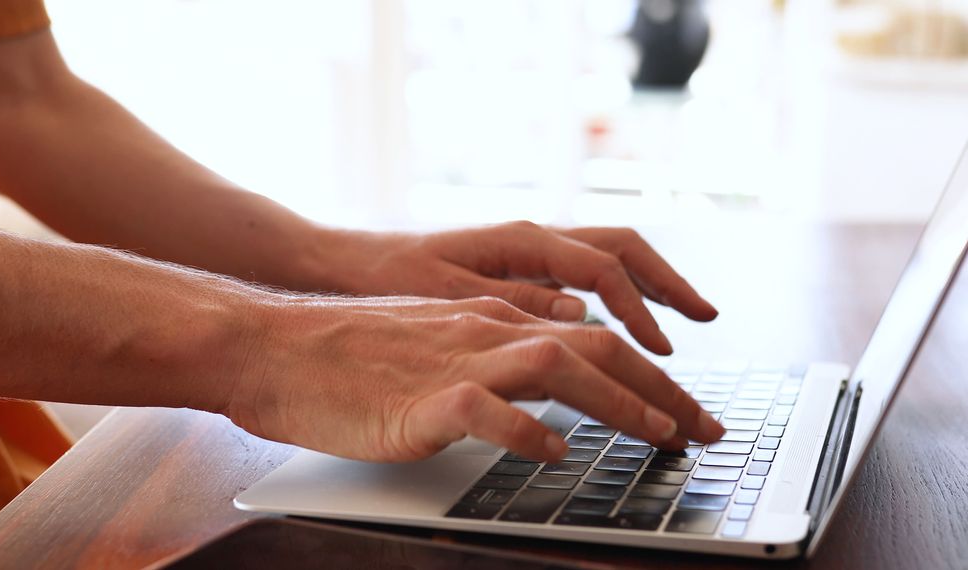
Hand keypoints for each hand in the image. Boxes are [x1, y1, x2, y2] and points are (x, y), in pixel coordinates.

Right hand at [221, 294, 724, 462]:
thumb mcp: (435, 341)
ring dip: (617, 402)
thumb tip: (553, 377)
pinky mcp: (419, 399)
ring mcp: (454, 360)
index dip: (648, 374)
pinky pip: (487, 410)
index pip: (590, 336)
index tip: (685, 410)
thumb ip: (494, 353)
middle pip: (594, 347)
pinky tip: (553, 454)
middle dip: (661, 389)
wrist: (276, 348)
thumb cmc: (349, 354)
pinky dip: (528, 431)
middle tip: (705, 430)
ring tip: (658, 436)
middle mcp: (484, 329)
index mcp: (489, 317)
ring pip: (557, 366)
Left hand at [314, 222, 717, 355]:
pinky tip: (627, 327)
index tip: (661, 354)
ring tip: (686, 321)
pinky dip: (619, 295)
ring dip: (651, 286)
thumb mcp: (444, 297)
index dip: (640, 311)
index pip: (604, 270)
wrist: (343, 263)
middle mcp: (532, 239)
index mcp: (520, 240)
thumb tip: (582, 319)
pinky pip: (585, 276)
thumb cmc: (388, 277)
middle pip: (623, 250)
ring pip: (609, 258)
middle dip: (669, 284)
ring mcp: (528, 253)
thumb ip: (513, 305)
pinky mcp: (518, 271)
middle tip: (709, 318)